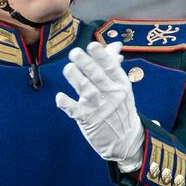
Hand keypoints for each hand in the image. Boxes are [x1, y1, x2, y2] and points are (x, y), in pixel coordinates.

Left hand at [56, 42, 144, 172]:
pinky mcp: (89, 121)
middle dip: (87, 64)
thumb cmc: (120, 108)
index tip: (92, 45)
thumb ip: (114, 65)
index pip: (111, 68)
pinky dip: (68, 104)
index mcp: (121, 84)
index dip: (102, 57)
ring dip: (77, 79)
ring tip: (68, 68)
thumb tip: (115, 45)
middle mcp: (112, 95)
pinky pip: (77, 112)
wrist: (126, 140)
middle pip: (98, 77)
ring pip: (88, 91)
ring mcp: (101, 109)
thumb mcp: (122, 88)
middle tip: (74, 53)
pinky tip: (59, 97)